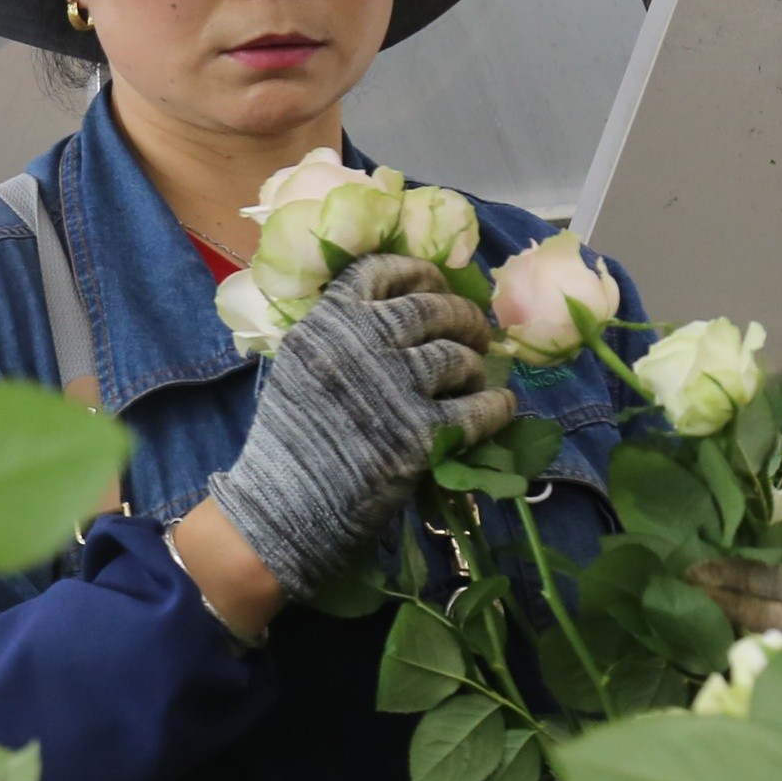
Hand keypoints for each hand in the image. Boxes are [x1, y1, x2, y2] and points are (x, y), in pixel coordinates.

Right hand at [205, 254, 514, 606]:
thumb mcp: (300, 367)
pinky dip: (497, 405)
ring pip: (458, 356)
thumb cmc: (289, 442)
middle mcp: (361, 344)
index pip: (382, 270)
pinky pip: (480, 407)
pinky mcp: (421, 434)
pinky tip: (500, 406)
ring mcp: (393, 388)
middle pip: (432, 307)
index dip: (419, 272)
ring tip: (475, 377)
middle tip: (475, 332)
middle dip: (462, 316)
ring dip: (475, 365)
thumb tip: (405, 309)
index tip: (437, 284)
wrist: (281, 510)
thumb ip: (340, 334)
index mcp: (327, 323)